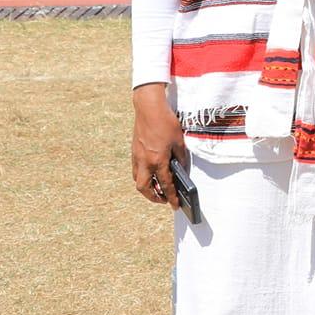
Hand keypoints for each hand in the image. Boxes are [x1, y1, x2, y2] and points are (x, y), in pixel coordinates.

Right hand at [130, 83, 188, 208]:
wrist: (149, 109)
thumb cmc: (166, 123)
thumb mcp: (179, 141)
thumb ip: (180, 158)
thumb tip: (181, 170)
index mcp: (158, 160)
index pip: (166, 184)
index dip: (171, 197)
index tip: (175, 205)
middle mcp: (145, 162)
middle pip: (145, 188)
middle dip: (153, 197)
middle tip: (163, 199)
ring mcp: (137, 157)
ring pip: (138, 180)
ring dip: (147, 188)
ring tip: (157, 190)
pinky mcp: (134, 152)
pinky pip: (136, 170)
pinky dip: (143, 177)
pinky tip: (151, 174)